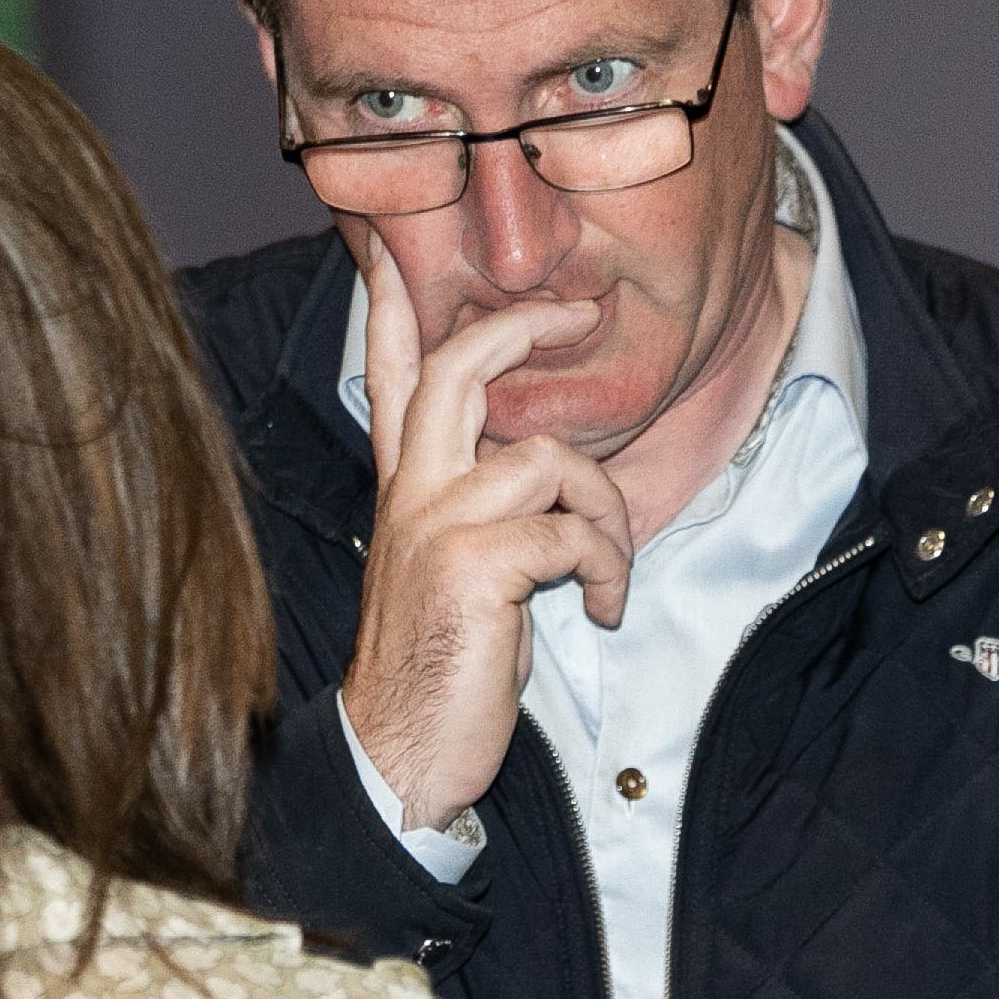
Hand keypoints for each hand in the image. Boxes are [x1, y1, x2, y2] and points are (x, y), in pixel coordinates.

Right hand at [341, 233, 631, 828]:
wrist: (400, 756)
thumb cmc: (440, 667)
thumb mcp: (453, 569)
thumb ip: (480, 510)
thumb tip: (538, 472)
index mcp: (405, 490)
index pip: (390, 376)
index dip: (389, 303)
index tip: (388, 242)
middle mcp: (413, 493)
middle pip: (461, 367)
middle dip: (525, 325)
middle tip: (578, 312)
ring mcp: (438, 525)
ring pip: (548, 454)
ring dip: (606, 509)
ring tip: (610, 567)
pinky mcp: (475, 567)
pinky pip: (570, 531)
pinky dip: (606, 566)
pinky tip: (601, 606)